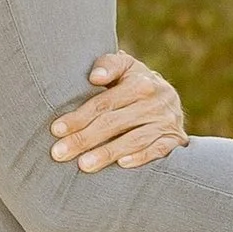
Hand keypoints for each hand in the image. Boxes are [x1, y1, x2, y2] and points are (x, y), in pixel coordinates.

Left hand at [49, 47, 187, 173]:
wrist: (169, 98)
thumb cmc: (134, 82)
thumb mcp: (125, 67)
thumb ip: (109, 65)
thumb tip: (94, 76)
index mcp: (139, 82)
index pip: (104, 103)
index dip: (79, 117)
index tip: (56, 130)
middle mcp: (155, 101)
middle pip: (114, 122)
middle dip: (84, 139)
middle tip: (59, 153)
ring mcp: (166, 121)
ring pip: (134, 139)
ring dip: (108, 153)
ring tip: (83, 165)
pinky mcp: (175, 139)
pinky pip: (158, 150)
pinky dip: (141, 157)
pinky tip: (122, 165)